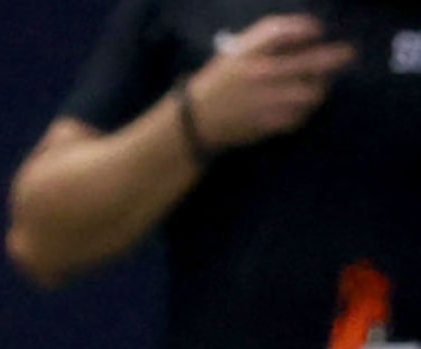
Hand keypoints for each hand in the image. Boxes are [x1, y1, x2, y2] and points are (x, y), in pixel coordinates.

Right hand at [184, 14, 353, 148]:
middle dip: (335, 58)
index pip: (284, 32)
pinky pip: (301, 116)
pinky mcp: (270, 125)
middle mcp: (261, 76)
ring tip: (319, 85)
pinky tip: (299, 106)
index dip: (308, 28)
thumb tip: (309, 31)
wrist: (195, 121)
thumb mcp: (237, 52)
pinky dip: (305, 110)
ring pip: (312, 93)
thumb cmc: (220, 82)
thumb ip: (269, 37)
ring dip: (320, 87)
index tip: (318, 31)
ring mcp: (267, 102)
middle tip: (349, 55)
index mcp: (249, 55)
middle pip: (311, 63)